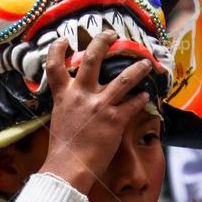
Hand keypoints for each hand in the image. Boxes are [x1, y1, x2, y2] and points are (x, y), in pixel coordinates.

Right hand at [39, 32, 151, 194]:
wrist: (69, 167)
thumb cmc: (62, 147)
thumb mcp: (59, 118)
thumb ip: (68, 103)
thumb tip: (75, 97)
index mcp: (63, 95)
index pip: (54, 65)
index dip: (58, 48)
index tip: (65, 39)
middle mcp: (81, 95)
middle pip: (93, 59)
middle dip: (103, 41)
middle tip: (112, 34)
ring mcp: (100, 106)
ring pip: (123, 79)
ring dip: (138, 69)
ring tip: (146, 63)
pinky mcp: (115, 120)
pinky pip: (133, 104)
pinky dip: (141, 99)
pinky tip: (147, 96)